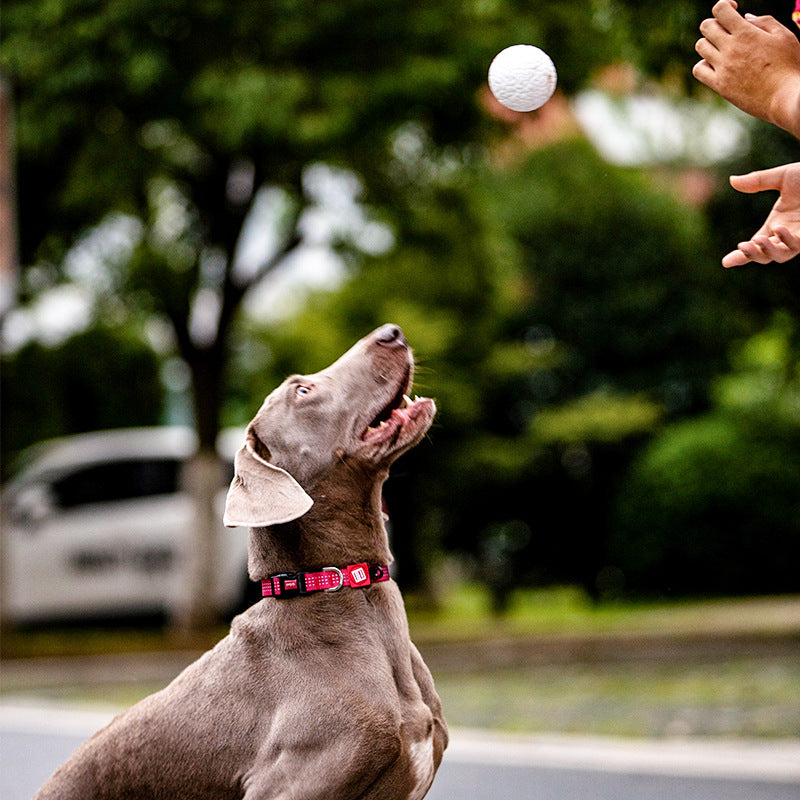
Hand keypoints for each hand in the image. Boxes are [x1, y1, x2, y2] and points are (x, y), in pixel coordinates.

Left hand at [693, 0, 799, 137]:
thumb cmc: (789, 65)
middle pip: (706, 27)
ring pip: (701, 46)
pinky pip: (698, 70)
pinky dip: (703, 64)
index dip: (725, 5)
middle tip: (728, 30)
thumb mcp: (783, 36)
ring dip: (710, 43)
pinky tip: (716, 65)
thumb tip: (744, 17)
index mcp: (746, 33)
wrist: (785, 97)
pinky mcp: (719, 85)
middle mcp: (730, 49)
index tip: (734, 11)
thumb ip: (763, 22)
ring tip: (724, 48)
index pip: (720, 9)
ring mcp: (722, 68)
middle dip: (716, 23)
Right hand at [722, 163, 799, 267]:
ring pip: (780, 255)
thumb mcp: (783, 176)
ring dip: (767, 251)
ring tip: (756, 240)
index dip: (740, 256)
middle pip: (765, 256)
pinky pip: (797, 245)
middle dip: (752, 255)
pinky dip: (786, 240)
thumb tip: (732, 180)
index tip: (726, 262)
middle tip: (742, 247)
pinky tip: (778, 229)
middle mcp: (786, 235)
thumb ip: (758, 181)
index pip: (755, 246)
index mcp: (776, 226)